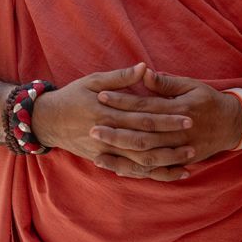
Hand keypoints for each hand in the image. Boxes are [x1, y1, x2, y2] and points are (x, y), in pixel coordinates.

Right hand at [30, 63, 194, 174]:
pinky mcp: (104, 160)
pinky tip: (171, 173)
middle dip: (171, 141)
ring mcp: (106, 152)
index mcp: (108, 113)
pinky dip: (152, 174)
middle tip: (194, 137)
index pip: (143, 117)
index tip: (188, 115)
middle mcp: (108, 136)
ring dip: (166, 162)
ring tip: (189, 159)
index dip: (166, 118)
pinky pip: (131, 171)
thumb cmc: (71, 96)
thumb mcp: (93, 80)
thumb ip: (120, 78)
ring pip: (140, 162)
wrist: (46, 120)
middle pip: (145, 142)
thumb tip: (144, 67)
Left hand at [90, 69, 241, 180]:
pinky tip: (117, 169)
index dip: (123, 101)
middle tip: (92, 128)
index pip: (145, 105)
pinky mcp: (180, 161)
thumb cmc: (209, 100)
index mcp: (179, 108)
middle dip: (116, 132)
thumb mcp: (192, 85)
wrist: (233, 124)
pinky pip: (154, 169)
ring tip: (97, 154)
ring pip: (146, 155)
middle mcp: (178, 131)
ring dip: (122, 155)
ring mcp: (180, 149)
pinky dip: (135, 170)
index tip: (101, 96)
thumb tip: (145, 73)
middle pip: (143, 133)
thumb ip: (167, 83)